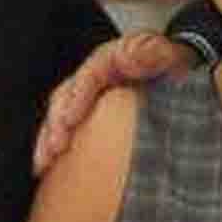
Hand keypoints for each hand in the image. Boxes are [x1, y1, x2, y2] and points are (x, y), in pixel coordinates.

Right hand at [34, 31, 196, 179]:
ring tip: (43, 163)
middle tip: (53, 149)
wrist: (179, 70)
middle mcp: (92, 76)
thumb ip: (152, 53)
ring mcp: (88, 96)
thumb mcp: (167, 54)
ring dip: (49, 139)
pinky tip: (47, 169)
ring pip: (60, 115)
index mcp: (109, 60)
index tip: (69, 120)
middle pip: (66, 97)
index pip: (88, 77)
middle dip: (56, 124)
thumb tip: (130, 58)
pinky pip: (67, 129)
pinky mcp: (89, 114)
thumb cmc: (171, 64)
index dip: (77, 97)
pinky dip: (55, 147)